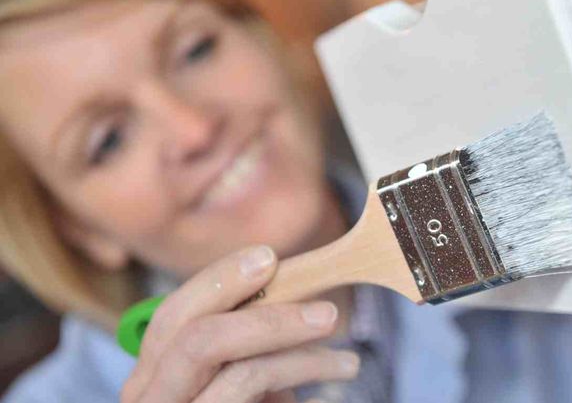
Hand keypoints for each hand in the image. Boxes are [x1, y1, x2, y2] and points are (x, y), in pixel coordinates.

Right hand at [121, 245, 359, 402]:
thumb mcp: (238, 388)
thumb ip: (249, 355)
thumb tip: (297, 310)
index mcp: (152, 379)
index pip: (172, 317)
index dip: (218, 280)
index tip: (268, 257)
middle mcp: (148, 401)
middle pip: (191, 334)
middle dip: (265, 314)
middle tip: (327, 311)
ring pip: (236, 371)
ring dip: (302, 356)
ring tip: (348, 361)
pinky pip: (250, 390)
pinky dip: (298, 376)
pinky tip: (331, 381)